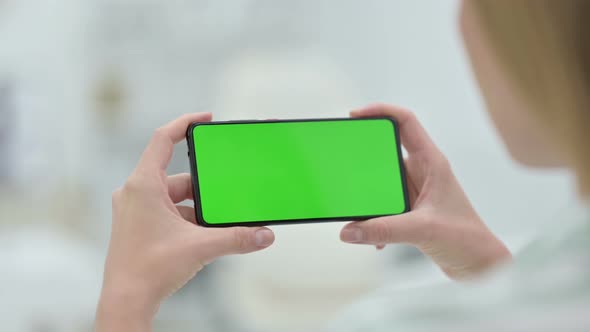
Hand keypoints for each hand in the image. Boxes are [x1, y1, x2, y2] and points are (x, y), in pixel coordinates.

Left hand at [95, 113, 274, 331]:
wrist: (126, 301)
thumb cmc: (149, 270)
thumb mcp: (200, 248)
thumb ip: (236, 238)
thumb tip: (264, 235)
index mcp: (143, 186)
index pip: (162, 139)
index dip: (184, 123)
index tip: (205, 119)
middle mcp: (135, 193)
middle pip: (177, 175)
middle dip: (204, 185)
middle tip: (225, 189)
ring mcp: (134, 210)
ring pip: (173, 196)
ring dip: (196, 206)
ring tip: (216, 220)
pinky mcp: (137, 225)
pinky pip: (167, 211)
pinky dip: (186, 218)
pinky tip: (203, 234)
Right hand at [340, 104, 510, 279]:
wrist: (477, 265)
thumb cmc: (466, 239)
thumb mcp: (423, 230)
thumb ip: (384, 229)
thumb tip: (350, 230)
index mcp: (431, 162)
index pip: (406, 122)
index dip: (381, 111)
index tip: (356, 115)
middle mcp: (422, 171)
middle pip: (387, 149)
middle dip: (364, 156)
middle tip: (344, 160)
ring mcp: (415, 190)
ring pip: (382, 180)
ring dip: (369, 195)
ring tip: (357, 206)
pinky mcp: (409, 208)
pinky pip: (382, 204)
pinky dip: (374, 217)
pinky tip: (374, 235)